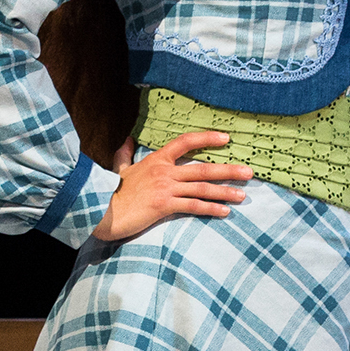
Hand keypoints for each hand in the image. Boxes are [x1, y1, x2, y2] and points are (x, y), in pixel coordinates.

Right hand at [90, 131, 253, 241]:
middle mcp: (164, 171)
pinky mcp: (163, 205)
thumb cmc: (111, 191)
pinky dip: (210, 209)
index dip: (207, 138)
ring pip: (202, 187)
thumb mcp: (120, 169)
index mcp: (156, 159)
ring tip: (242, 195)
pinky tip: (224, 212)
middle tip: (249, 172)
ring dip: (225, 192)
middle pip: (202, 167)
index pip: (185, 142)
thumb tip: (127, 140)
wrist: (100, 210)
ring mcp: (165, 188)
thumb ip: (125, 154)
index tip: (226, 138)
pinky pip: (192, 206)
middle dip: (228, 170)